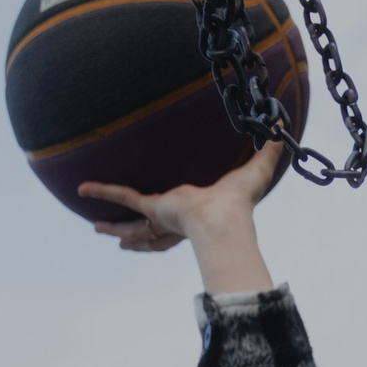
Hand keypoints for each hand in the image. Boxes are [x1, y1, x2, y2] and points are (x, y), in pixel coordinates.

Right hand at [78, 137, 285, 293]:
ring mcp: (162, 218)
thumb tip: (283, 127)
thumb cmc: (241, 204)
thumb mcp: (256, 170)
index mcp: (198, 217)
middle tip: (121, 239)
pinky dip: (103, 192)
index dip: (171, 226)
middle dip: (136, 237)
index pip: (181, 223)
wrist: (223, 221)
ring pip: (133, 226)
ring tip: (97, 229)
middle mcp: (178, 222)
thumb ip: (268, 149)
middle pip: (152, 234)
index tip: (166, 221)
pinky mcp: (152, 208)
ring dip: (115, 229)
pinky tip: (83, 189)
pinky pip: (123, 196)